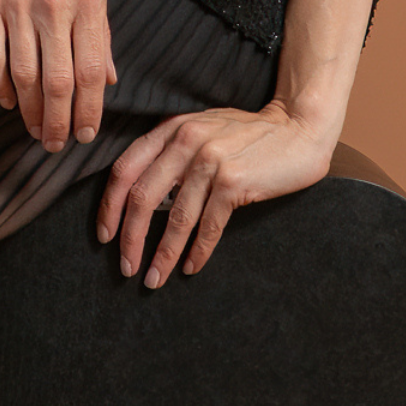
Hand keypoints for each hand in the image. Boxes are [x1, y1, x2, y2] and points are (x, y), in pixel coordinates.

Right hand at [0, 0, 116, 151]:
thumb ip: (100, 30)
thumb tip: (108, 78)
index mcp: (88, 0)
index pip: (92, 70)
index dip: (90, 109)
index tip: (86, 133)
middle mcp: (55, 5)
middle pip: (58, 81)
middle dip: (59, 121)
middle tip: (57, 145)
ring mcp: (18, 5)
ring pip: (25, 75)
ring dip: (30, 111)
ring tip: (35, 131)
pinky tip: (8, 102)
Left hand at [97, 101, 338, 286]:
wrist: (300, 126)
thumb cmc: (247, 135)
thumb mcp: (201, 130)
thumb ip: (170, 153)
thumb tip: (137, 197)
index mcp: (170, 129)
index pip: (124, 170)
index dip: (109, 207)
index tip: (105, 236)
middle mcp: (186, 141)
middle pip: (141, 197)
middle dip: (130, 239)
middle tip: (125, 267)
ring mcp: (211, 161)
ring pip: (175, 218)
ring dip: (162, 254)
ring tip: (154, 279)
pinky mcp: (235, 181)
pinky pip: (209, 225)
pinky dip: (197, 251)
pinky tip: (190, 267)